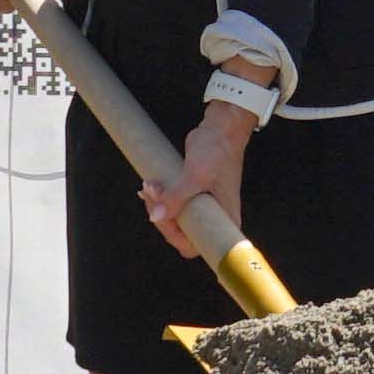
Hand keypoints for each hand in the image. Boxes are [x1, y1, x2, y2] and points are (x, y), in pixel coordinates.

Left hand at [149, 92, 259, 252]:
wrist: (221, 128)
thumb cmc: (217, 151)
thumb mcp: (195, 175)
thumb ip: (176, 197)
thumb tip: (156, 216)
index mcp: (223, 220)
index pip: (193, 245)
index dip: (174, 236)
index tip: (163, 215)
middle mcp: (215, 218)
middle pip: (180, 234)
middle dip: (161, 217)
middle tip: (152, 194)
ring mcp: (204, 207)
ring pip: (175, 220)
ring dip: (158, 205)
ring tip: (151, 185)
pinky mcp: (194, 196)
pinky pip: (175, 206)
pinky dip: (161, 199)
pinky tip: (151, 188)